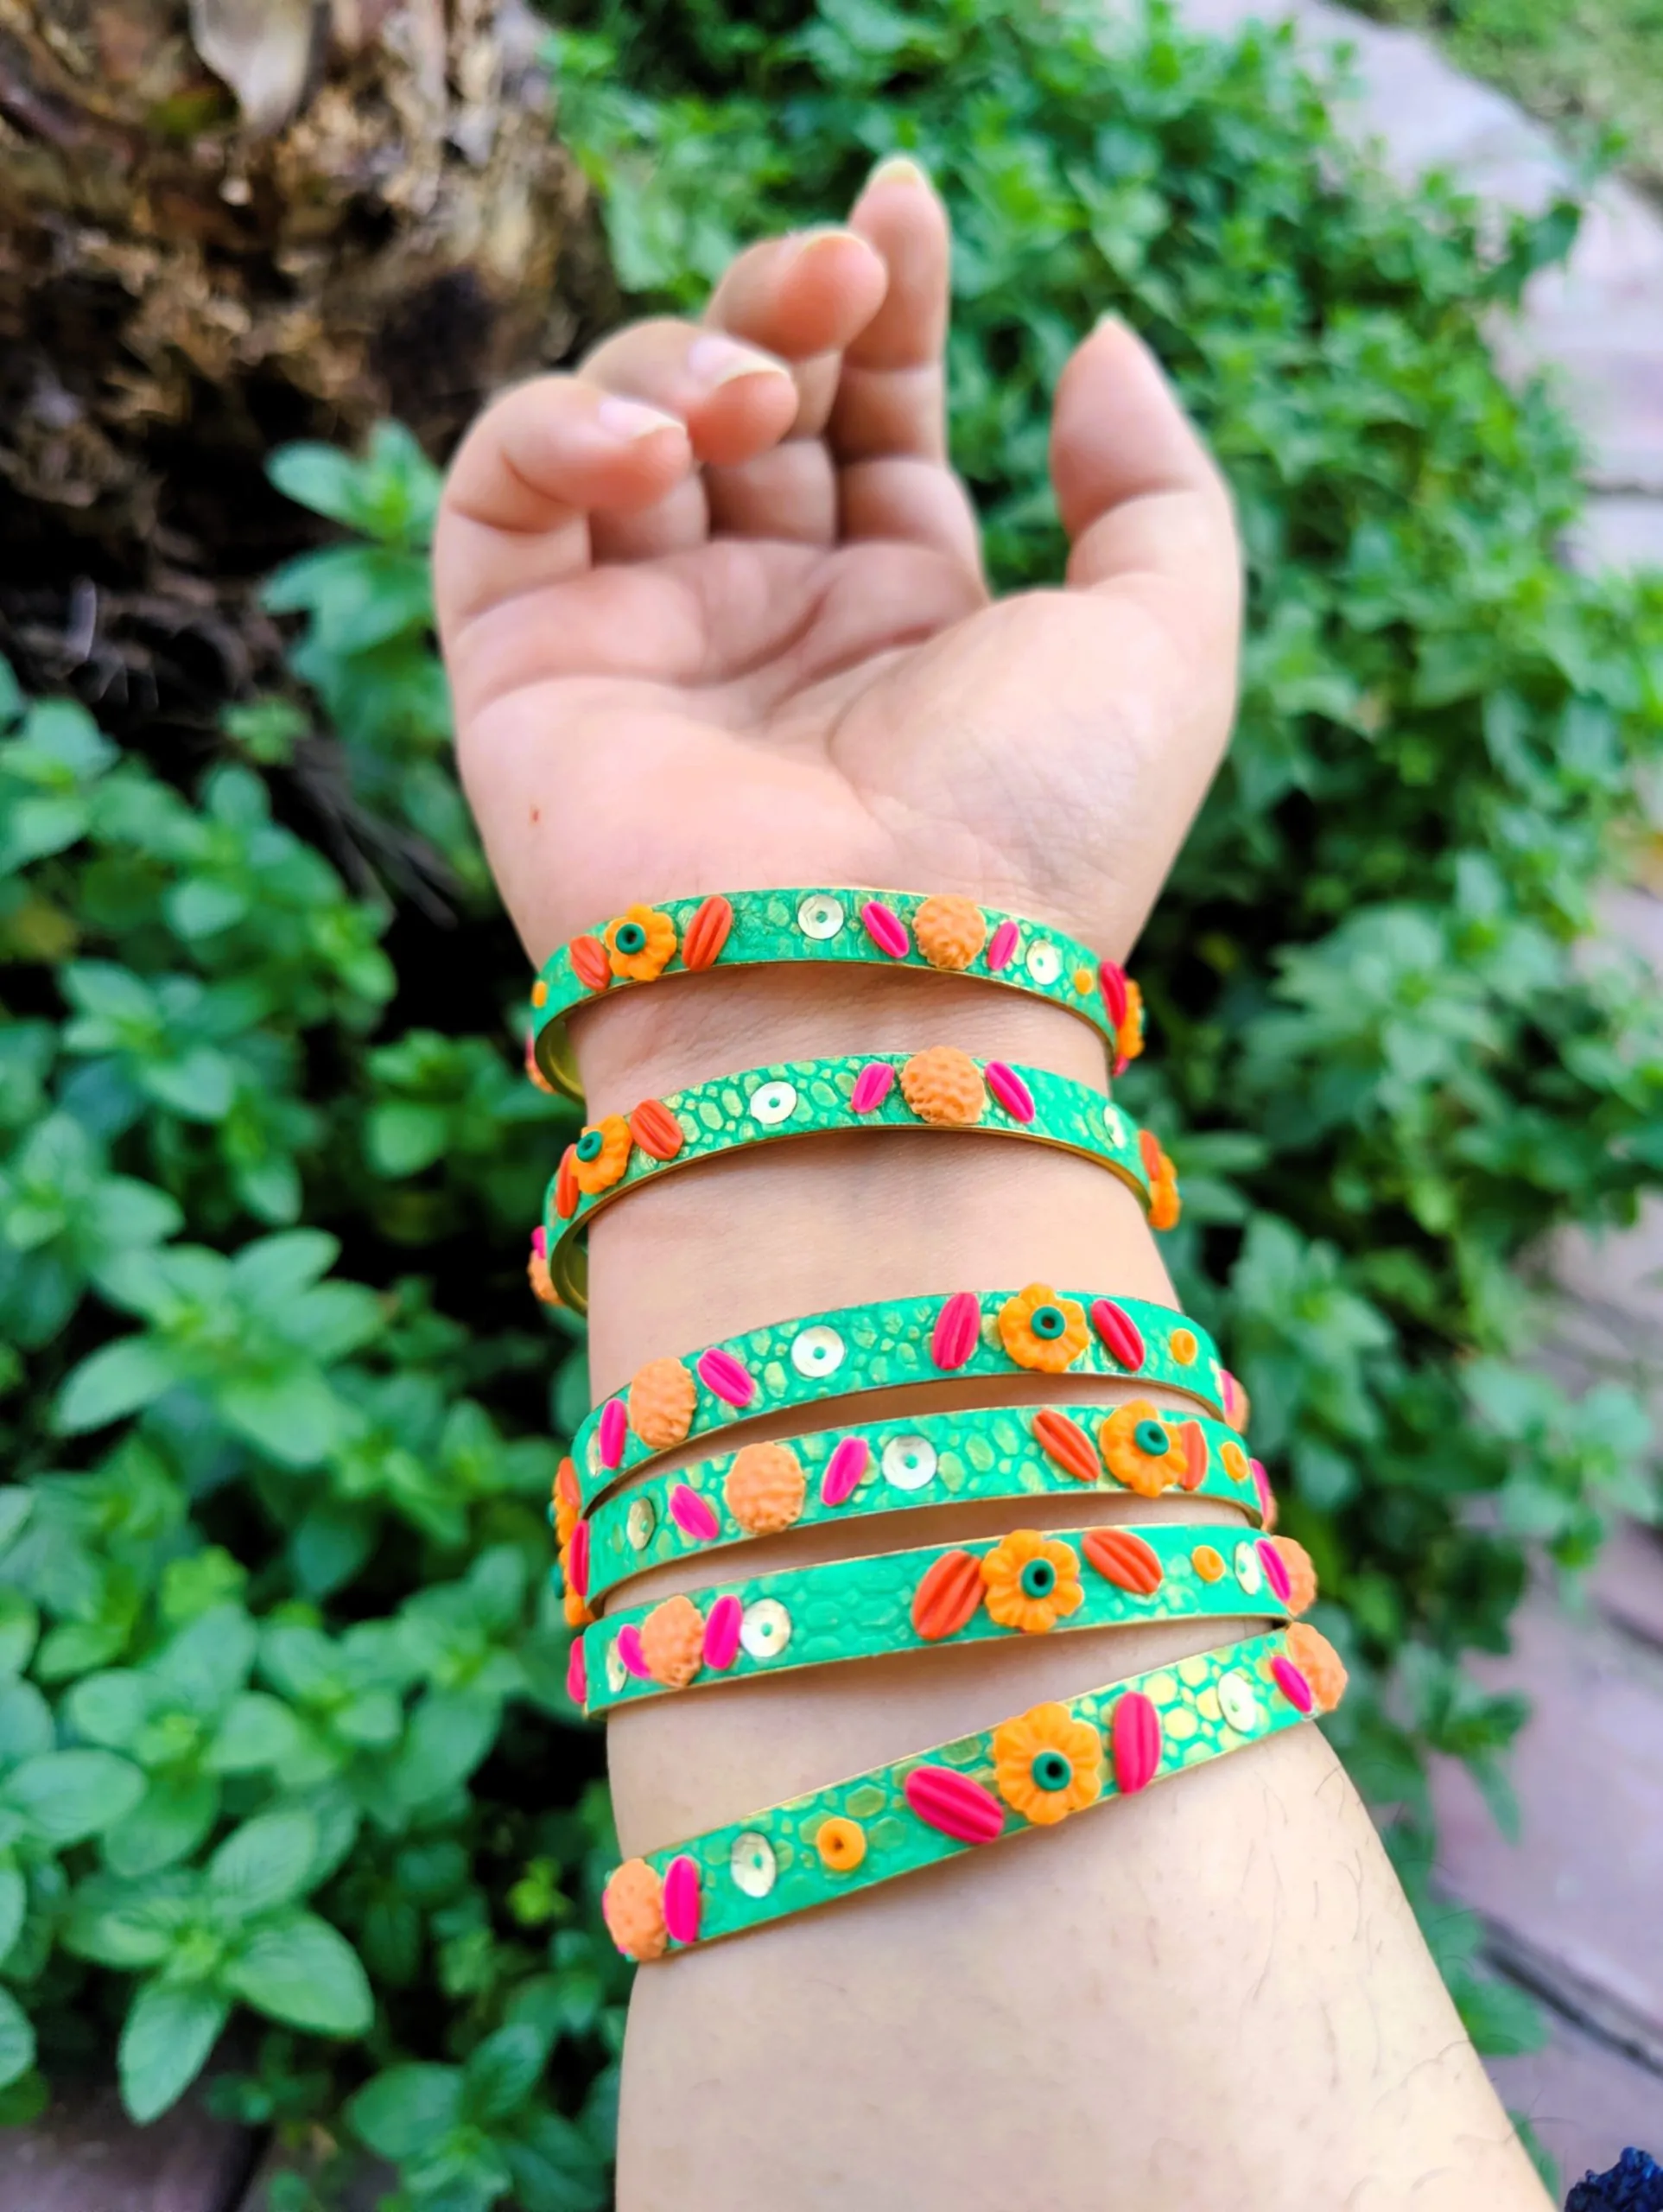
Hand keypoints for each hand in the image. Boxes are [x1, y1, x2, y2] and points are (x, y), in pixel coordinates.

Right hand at [434, 159, 1240, 984]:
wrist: (875, 998)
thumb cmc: (1034, 838)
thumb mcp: (1162, 642)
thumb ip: (1154, 486)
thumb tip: (1094, 345)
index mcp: (910, 620)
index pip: (873, 419)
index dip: (884, 306)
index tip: (901, 209)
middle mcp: (773, 630)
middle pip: (749, 399)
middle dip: (787, 304)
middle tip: (836, 275)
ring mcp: (646, 649)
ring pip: (622, 427)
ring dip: (681, 360)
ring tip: (747, 404)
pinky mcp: (527, 674)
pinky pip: (500, 498)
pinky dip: (557, 428)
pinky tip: (653, 453)